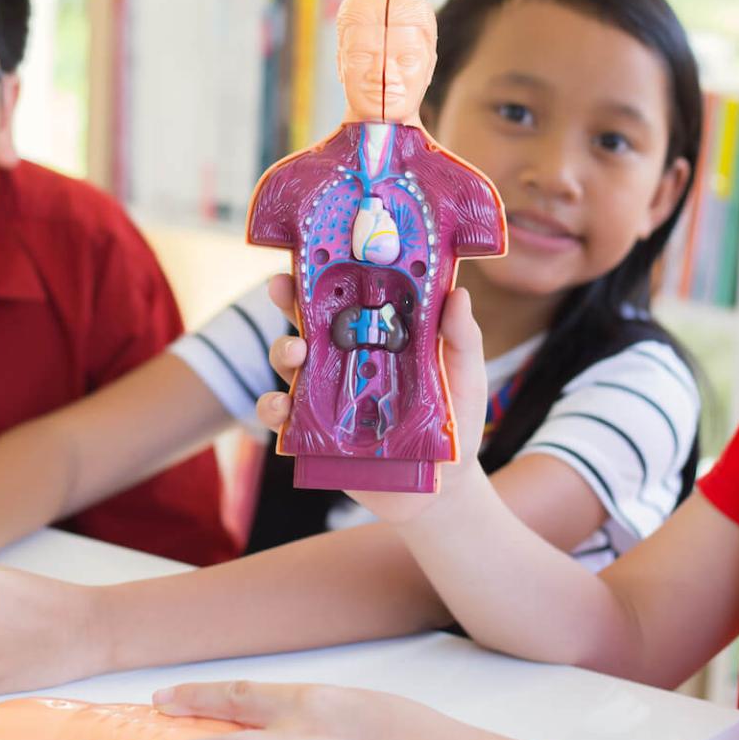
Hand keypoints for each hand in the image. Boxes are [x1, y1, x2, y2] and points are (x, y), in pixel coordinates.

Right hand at [254, 275, 491, 523]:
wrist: (443, 489)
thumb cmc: (456, 424)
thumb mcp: (466, 377)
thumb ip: (462, 339)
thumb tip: (458, 293)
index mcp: (378, 337)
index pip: (347, 296)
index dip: (328, 272)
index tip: (313, 251)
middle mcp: (344, 360)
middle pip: (307, 321)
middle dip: (288, 301)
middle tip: (283, 289)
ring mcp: (325, 395)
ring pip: (288, 363)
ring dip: (281, 351)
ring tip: (295, 354)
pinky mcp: (313, 432)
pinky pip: (281, 416)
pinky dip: (272, 408)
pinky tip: (282, 407)